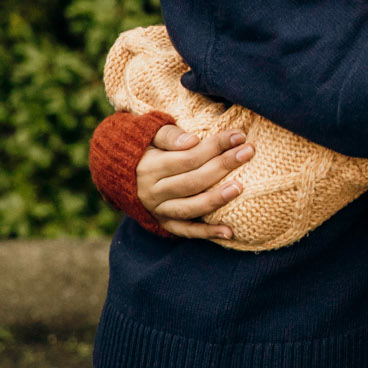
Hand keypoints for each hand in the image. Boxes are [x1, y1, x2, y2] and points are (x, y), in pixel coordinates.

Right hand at [136, 123, 253, 239]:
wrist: (119, 172)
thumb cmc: (144, 147)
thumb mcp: (149, 134)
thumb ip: (169, 135)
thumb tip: (192, 141)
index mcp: (150, 167)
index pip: (189, 157)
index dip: (215, 146)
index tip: (239, 136)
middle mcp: (152, 191)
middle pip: (193, 180)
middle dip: (224, 165)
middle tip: (249, 152)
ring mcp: (158, 210)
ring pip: (190, 208)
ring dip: (216, 199)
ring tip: (240, 188)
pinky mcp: (163, 223)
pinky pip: (186, 231)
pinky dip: (206, 233)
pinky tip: (229, 231)